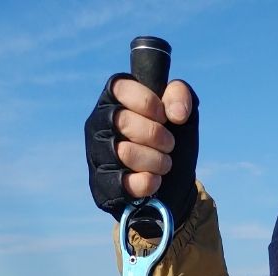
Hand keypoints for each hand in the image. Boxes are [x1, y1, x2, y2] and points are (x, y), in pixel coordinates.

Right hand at [85, 75, 198, 224]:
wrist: (172, 182)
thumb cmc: (169, 137)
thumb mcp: (180, 110)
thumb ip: (180, 94)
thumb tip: (177, 113)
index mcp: (113, 98)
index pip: (122, 89)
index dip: (149, 103)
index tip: (164, 116)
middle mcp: (98, 124)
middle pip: (124, 122)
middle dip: (157, 135)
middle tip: (169, 144)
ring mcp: (97, 154)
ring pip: (125, 153)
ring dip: (156, 160)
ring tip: (165, 163)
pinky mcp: (101, 184)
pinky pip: (124, 182)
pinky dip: (147, 182)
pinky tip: (155, 180)